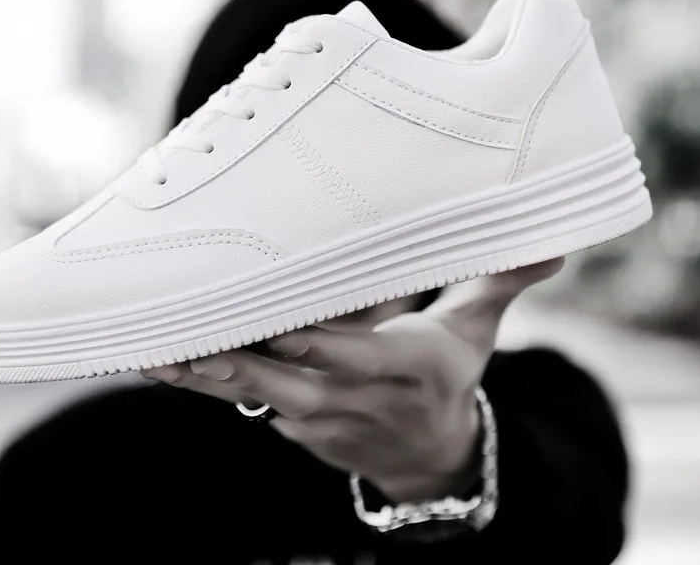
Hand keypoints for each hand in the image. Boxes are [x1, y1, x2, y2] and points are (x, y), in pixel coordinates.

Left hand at [143, 258, 563, 502]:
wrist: (431, 458)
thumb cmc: (446, 378)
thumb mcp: (474, 331)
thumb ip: (498, 280)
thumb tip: (551, 242)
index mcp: (400, 367)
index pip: (346, 349)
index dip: (303, 335)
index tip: (262, 309)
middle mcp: (353, 396)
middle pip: (282, 373)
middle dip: (230, 350)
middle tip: (177, 320)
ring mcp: (317, 418)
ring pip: (250, 391)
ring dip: (200, 368)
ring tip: (148, 342)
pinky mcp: (293, 425)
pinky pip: (242, 400)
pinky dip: (204, 380)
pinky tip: (162, 359)